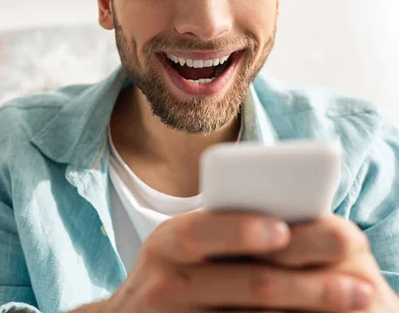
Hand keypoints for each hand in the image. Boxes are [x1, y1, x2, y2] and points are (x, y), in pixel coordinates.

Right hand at [97, 211, 377, 311]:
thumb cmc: (174, 270)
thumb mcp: (185, 244)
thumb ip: (224, 228)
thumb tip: (294, 224)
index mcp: (168, 241)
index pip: (201, 231)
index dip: (241, 230)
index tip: (282, 231)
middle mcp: (168, 282)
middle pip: (246, 281)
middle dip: (307, 282)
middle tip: (360, 282)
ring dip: (310, 309)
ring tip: (355, 300)